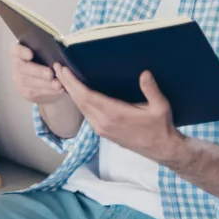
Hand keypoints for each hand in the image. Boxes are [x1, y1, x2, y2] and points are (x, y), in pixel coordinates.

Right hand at [10, 42, 65, 104]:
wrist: (46, 79)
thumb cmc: (48, 60)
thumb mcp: (47, 53)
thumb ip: (49, 50)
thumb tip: (60, 48)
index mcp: (19, 51)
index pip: (15, 50)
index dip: (21, 52)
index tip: (31, 54)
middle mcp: (16, 64)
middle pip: (22, 67)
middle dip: (37, 71)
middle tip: (50, 74)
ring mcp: (18, 79)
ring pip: (28, 82)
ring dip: (45, 83)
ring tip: (58, 84)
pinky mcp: (24, 91)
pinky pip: (34, 92)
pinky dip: (48, 91)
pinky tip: (59, 89)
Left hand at [54, 64, 182, 163]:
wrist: (161, 149)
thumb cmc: (161, 127)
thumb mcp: (161, 107)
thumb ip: (151, 90)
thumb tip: (145, 73)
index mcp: (115, 114)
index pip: (87, 96)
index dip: (73, 83)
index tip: (64, 70)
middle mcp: (104, 123)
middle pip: (79, 101)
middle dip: (67, 84)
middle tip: (57, 68)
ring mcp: (102, 129)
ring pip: (81, 109)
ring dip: (71, 93)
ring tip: (63, 78)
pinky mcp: (104, 132)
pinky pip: (87, 115)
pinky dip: (79, 102)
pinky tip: (77, 94)